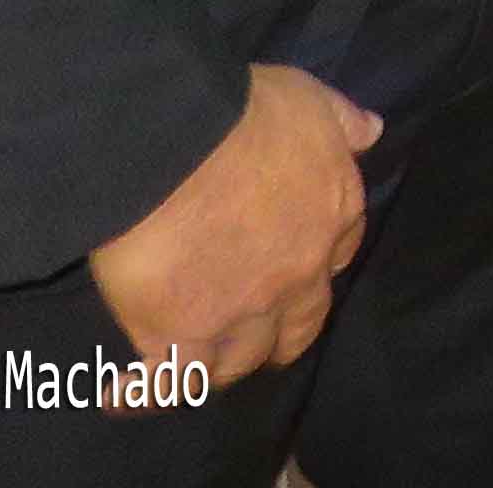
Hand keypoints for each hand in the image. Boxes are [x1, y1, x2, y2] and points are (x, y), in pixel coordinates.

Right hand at [85, 65, 378, 389]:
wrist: (173, 140)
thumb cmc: (242, 111)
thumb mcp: (308, 98)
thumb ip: (341, 121)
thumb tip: (371, 131)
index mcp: (332, 216)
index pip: (336, 256)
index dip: (313, 264)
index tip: (294, 268)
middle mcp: (298, 274)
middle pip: (297, 325)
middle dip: (280, 335)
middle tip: (254, 336)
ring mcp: (241, 311)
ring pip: (238, 361)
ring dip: (219, 365)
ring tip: (192, 363)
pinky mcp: (181, 335)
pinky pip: (170, 382)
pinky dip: (146, 394)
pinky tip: (121, 395)